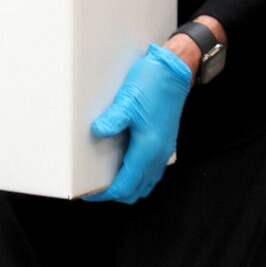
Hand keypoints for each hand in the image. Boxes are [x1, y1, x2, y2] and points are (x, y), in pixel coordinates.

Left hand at [84, 44, 192, 204]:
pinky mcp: (165, 143)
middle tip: (97, 188)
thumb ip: (113, 119)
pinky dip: (138, 175)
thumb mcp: (128, 100)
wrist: (175, 71)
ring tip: (108, 178)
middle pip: (137, 190)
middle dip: (116, 194)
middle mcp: (158, 155)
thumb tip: (98, 132)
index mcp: (148, 149)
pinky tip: (125, 162)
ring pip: (146, 182)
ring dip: (128, 186)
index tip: (90, 194)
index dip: (106, 194)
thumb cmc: (154, 84)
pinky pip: (151, 171)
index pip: (126, 186)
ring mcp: (164, 151)